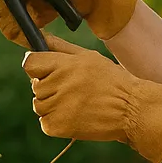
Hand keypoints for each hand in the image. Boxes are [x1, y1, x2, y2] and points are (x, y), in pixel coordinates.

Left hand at [21, 34, 161, 162]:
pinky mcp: (58, 126)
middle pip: (35, 86)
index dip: (37, 68)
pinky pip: (45, 123)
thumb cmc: (111, 81)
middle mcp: (59, 83)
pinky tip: (75, 117)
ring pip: (39, 105)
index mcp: (65, 64)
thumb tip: (39, 35)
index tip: (46, 73)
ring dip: (52, 105)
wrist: (131, 109)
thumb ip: (60, 47)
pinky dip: (56, 122)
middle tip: (74, 91)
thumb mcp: (89, 56)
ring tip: (76, 104)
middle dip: (50, 88)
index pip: (30, 63)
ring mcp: (58, 106)